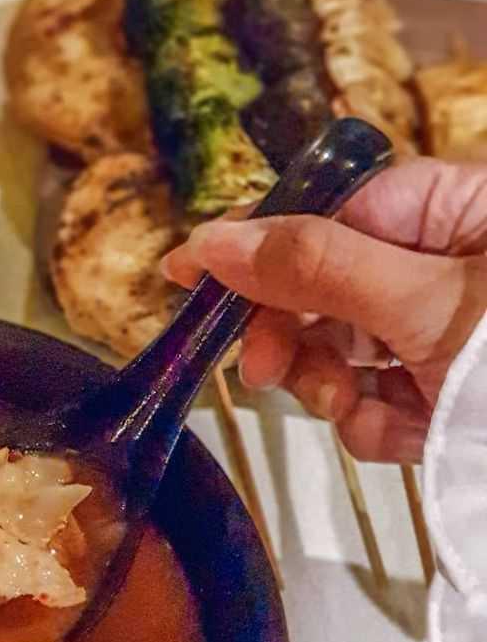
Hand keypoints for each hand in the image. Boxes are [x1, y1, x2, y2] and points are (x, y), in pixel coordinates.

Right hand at [163, 158, 486, 461]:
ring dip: (332, 387)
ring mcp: (444, 333)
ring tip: (350, 406)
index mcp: (453, 209)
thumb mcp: (422, 301)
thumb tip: (212, 239)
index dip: (257, 242)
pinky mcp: (443, 394)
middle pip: (325, 287)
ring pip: (343, 351)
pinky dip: (379, 423)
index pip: (331, 210)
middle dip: (296, 337)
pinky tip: (409, 432)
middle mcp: (445, 263)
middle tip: (264, 370)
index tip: (187, 271)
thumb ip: (315, 268)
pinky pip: (378, 401)